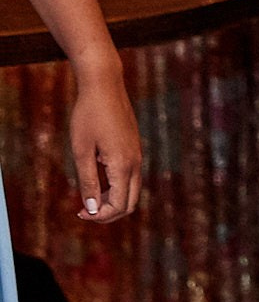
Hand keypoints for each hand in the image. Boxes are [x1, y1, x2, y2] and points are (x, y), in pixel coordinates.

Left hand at [68, 65, 139, 221]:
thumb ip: (88, 182)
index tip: (79, 213)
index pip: (117, 205)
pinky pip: (131, 177)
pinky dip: (117, 187)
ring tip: (89, 197)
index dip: (99, 215)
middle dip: (108, 213)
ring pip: (132, 190)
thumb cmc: (88, 117)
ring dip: (113, 200)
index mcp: (122, 165)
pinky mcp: (134, 147)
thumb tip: (92, 209)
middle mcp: (135, 162)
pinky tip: (98, 179)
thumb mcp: (82, 151)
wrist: (105, 86)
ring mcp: (137, 154)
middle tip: (84, 211)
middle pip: (130, 203)